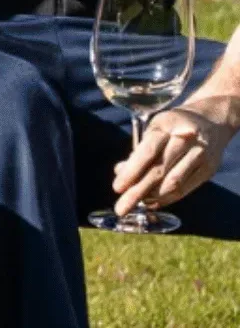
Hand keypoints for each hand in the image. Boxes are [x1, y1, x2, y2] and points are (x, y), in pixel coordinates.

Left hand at [111, 98, 238, 215]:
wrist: (210, 120)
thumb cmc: (172, 127)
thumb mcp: (153, 130)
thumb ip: (138, 152)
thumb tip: (120, 172)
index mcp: (166, 126)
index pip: (147, 152)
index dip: (131, 172)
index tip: (117, 188)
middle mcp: (185, 140)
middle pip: (159, 171)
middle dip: (137, 192)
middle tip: (121, 208)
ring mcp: (200, 155)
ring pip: (173, 183)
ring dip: (152, 197)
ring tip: (136, 204)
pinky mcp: (209, 169)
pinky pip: (186, 189)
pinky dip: (167, 198)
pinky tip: (153, 202)